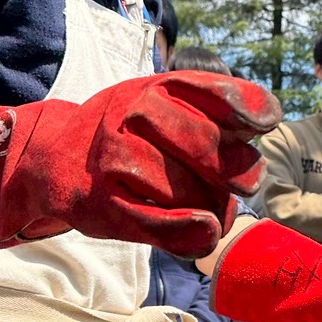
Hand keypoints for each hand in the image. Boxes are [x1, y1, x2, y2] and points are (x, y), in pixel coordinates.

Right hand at [0, 73, 282, 262]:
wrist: (57, 156)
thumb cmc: (131, 132)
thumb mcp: (168, 103)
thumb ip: (218, 112)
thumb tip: (263, 131)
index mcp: (162, 87)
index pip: (224, 95)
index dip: (252, 111)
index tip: (264, 126)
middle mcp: (138, 114)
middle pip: (216, 152)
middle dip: (239, 172)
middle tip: (242, 183)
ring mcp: (119, 159)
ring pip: (195, 195)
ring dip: (213, 207)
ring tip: (207, 205)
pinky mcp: (105, 203)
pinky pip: (162, 226)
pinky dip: (191, 234)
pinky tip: (206, 231)